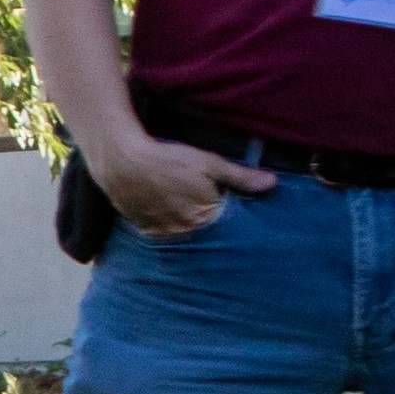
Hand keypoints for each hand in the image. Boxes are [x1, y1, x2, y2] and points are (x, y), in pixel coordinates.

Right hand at [89, 124, 280, 237]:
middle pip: (203, 232)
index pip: (225, 225)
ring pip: (181, 234)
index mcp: (202, 217)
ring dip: (185, 224)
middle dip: (206, 221)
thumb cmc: (167, 159)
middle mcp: (182, 231)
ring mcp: (160, 231)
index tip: (228, 206)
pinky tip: (165, 207)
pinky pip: (161, 232)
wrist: (122, 159)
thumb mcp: (208, 163)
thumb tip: (272, 183)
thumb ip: (240, 177)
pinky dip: (166, 223)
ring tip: (181, 204)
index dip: (227, 214)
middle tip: (199, 201)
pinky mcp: (142, 227)